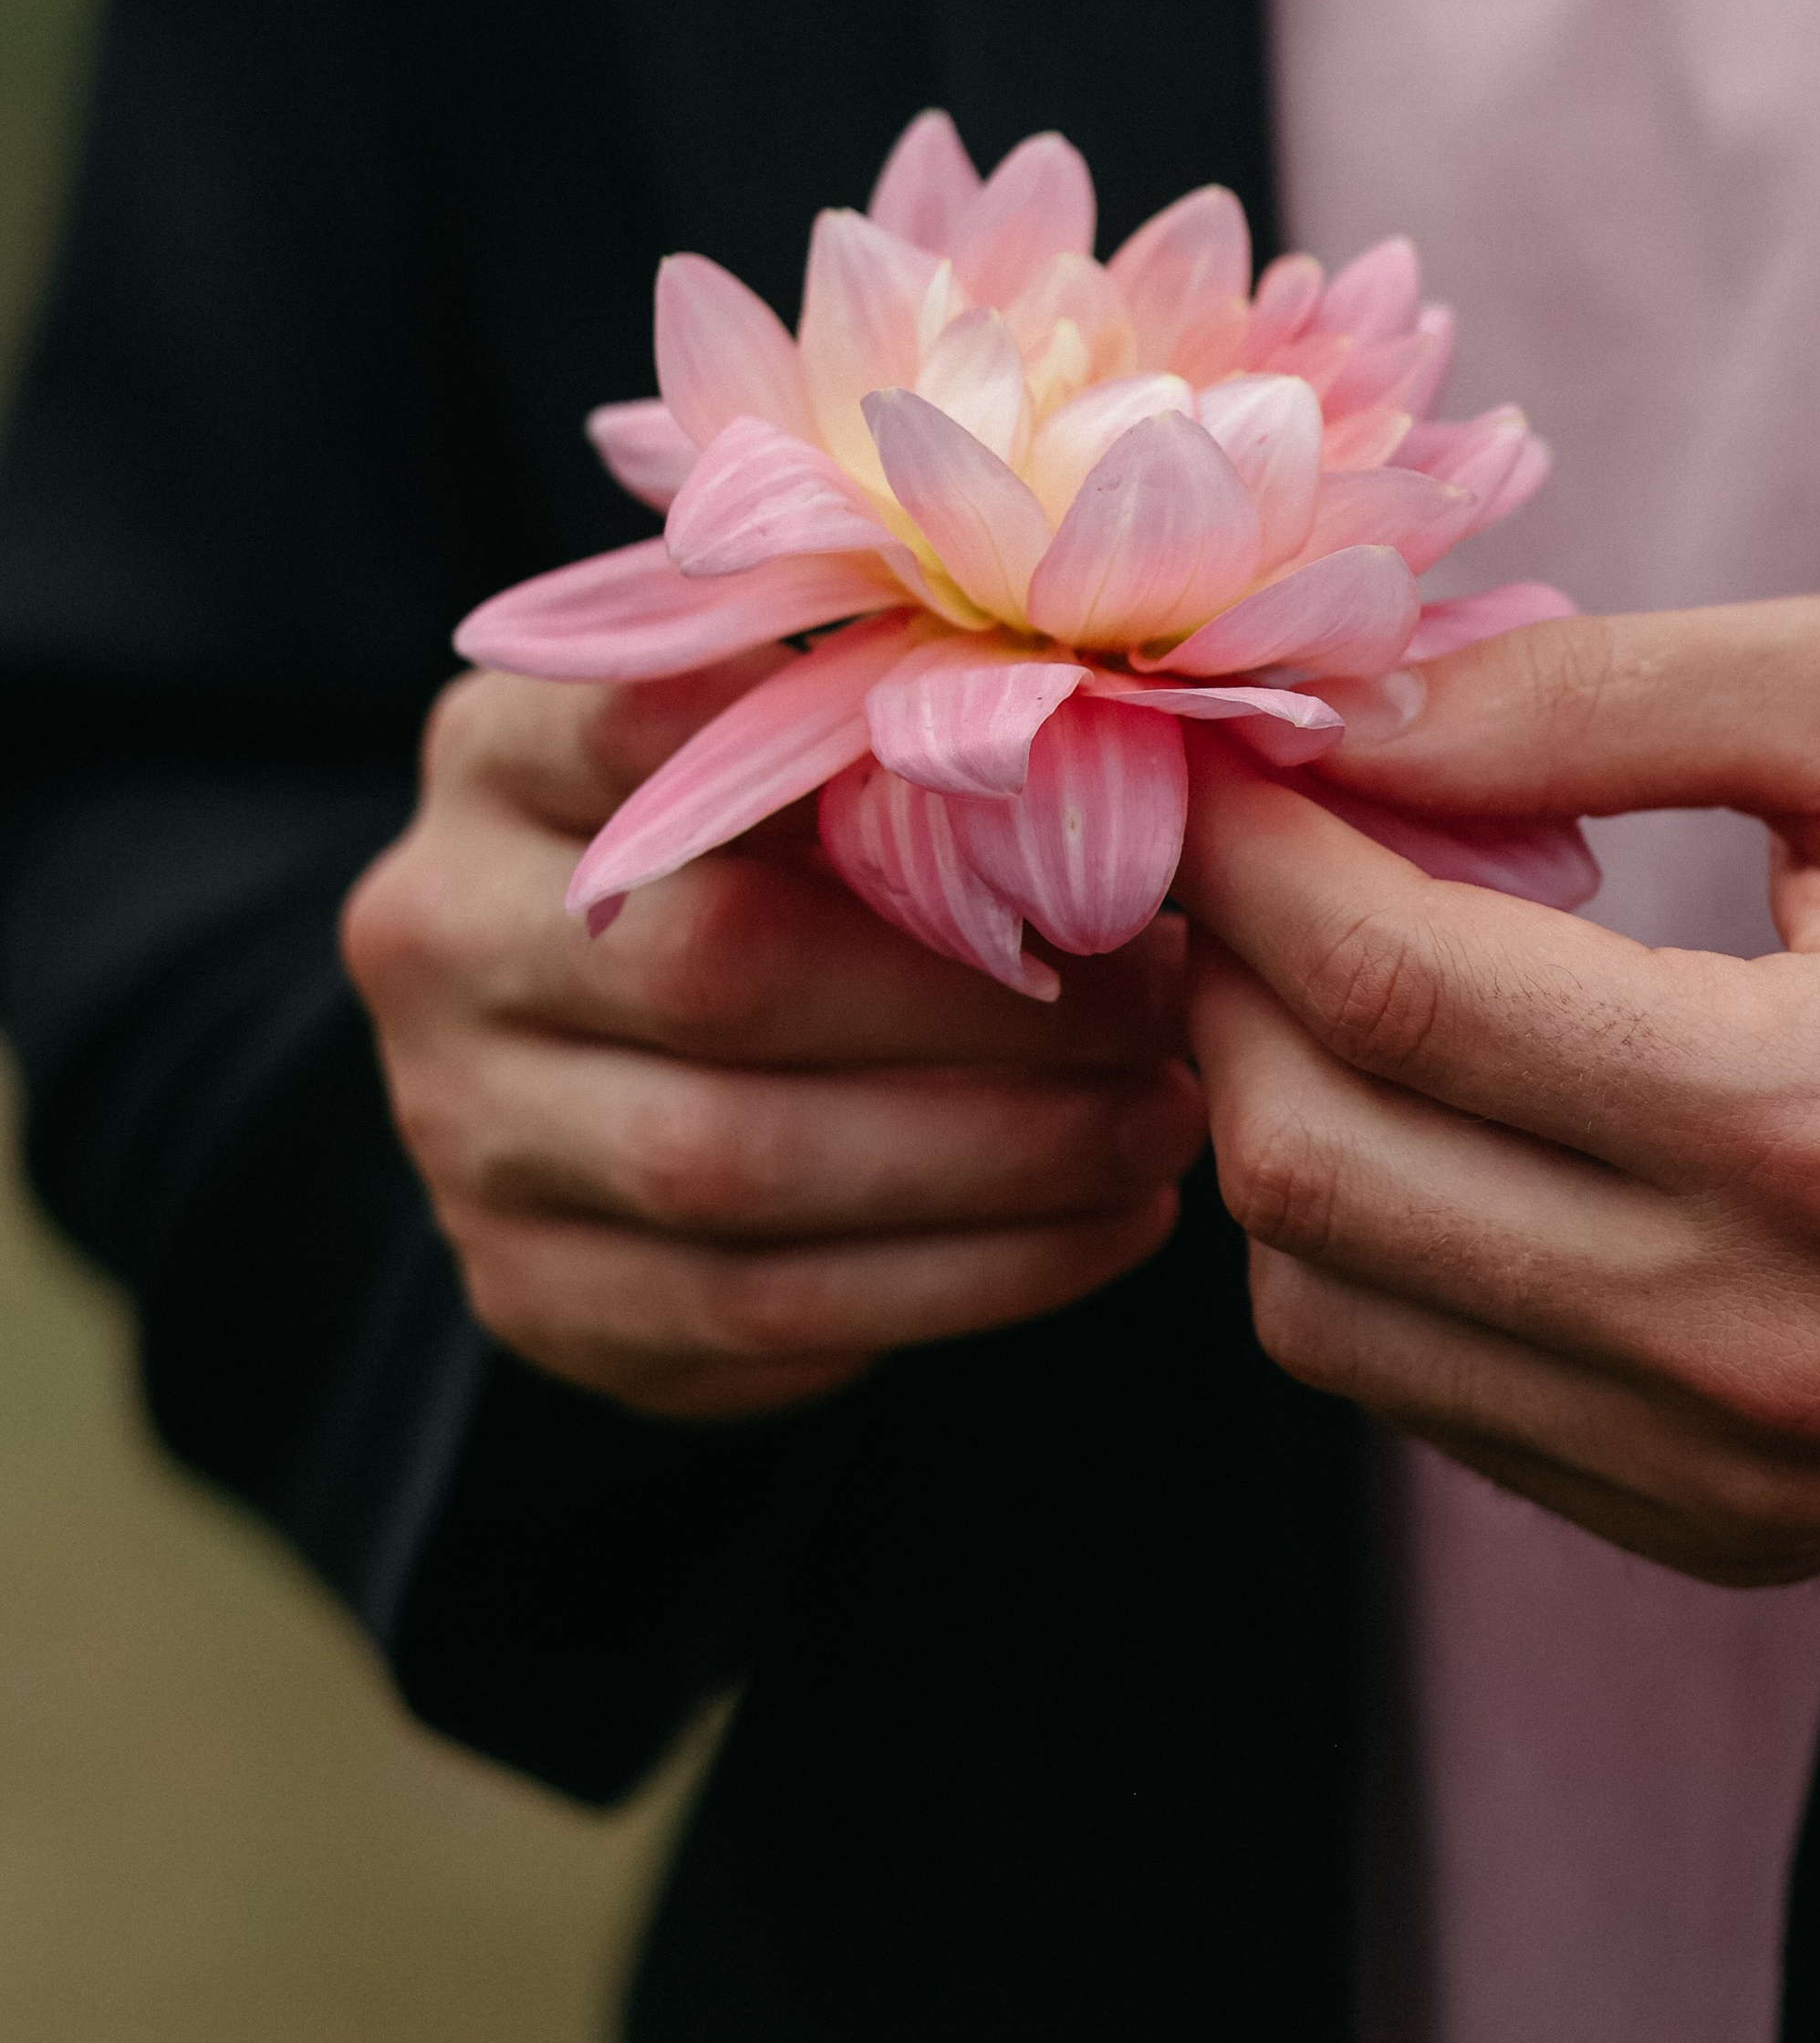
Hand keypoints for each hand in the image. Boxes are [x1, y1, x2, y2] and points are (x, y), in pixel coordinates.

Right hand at [343, 662, 1204, 1418]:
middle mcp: (436, 931)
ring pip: (730, 1168)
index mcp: (499, 751)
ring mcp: (459, 1127)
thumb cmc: (766, 837)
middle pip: (715, 969)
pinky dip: (954, 1282)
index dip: (852, 759)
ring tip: (1159, 1126)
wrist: (605, 1025)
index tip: (1062, 787)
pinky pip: (749, 1316)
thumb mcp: (788, 732)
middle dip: (974, 1001)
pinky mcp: (526, 1289)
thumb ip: (892, 727)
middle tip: (1161, 1000)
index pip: (644, 726)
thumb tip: (1119, 751)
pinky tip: (1096, 1234)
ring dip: (988, 1162)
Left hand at [1179, 594, 1819, 1584]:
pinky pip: (1424, 1399)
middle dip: (1224, 982)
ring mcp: (1738, 1470)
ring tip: (1331, 976)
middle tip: (1244, 857)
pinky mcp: (1722, 1529)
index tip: (1197, 761)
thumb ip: (1598, 689)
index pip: (1397, 991)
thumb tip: (1338, 714)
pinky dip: (1372, 1249)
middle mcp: (1763, 1341)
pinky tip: (1432, 1116)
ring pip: (1326, 1314)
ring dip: (1271, 1120)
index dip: (1247, 857)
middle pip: (1315, 1168)